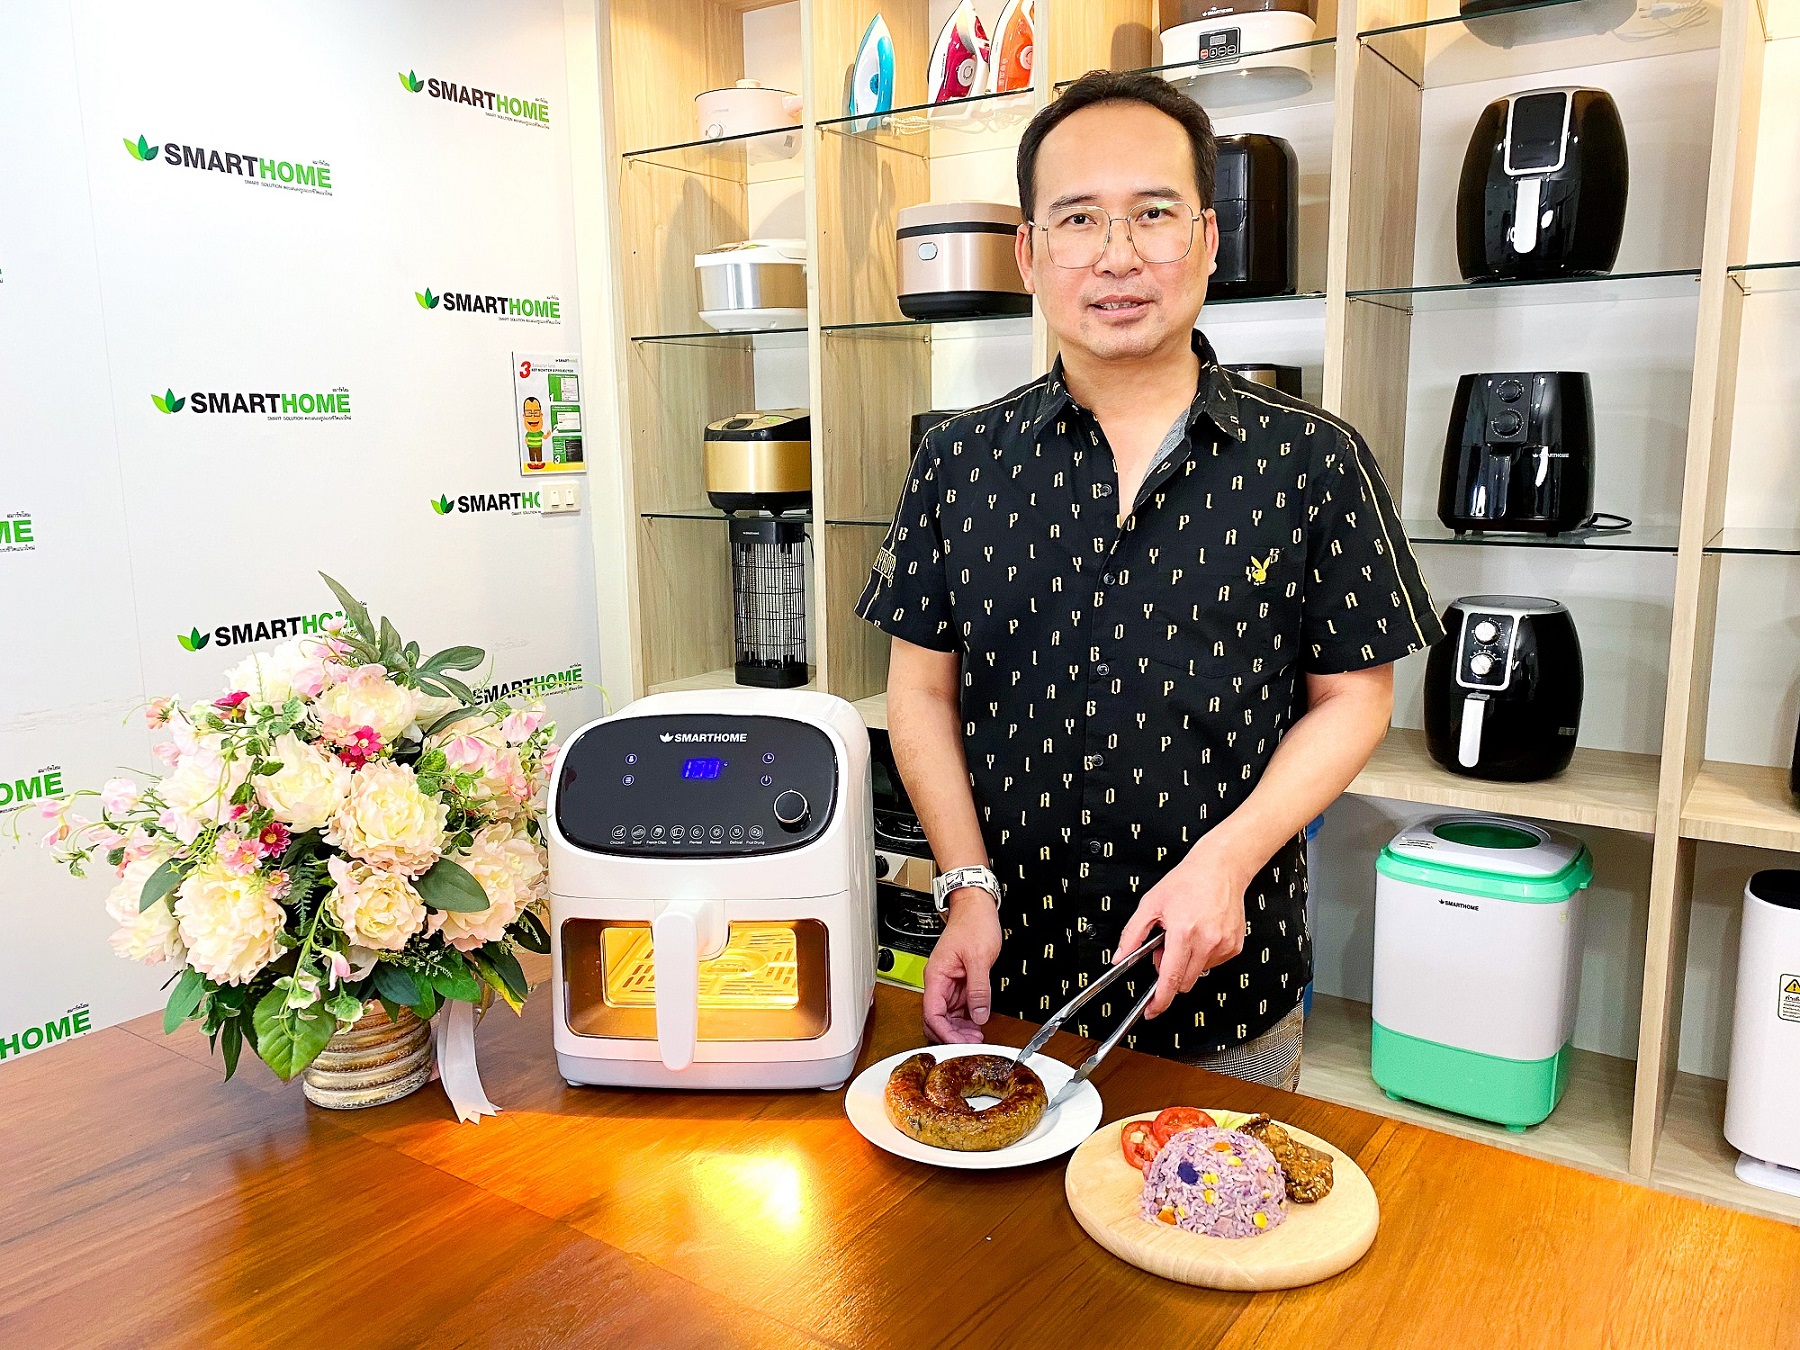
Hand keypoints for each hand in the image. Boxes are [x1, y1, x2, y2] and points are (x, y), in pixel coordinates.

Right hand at [921, 891, 1002, 1043]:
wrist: (977, 907)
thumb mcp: (979, 958)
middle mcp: (939, 982)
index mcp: (936, 976)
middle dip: (952, 1034)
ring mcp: (948, 983)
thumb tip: (979, 1015)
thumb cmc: (973, 924)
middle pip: (936, 1019)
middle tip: (972, 1042)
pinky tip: (977, 1024)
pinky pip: (958, 1007)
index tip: (960, 1043)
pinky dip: (966, 1019)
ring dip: (960, 1029)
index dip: (944, 1032)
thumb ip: (979, 989)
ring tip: (977, 1036)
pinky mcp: (959, 982)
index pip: (932, 1013)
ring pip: (947, 1016)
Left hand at [1114, 851, 1248, 1019]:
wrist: (1222, 868)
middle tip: (1165, 948)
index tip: (1152, 1010)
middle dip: (1169, 973)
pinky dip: (1202, 956)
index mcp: (1184, 932)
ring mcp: (1224, 946)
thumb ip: (1132, 934)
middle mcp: (1207, 941)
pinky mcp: (1235, 946)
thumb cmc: (1188, 881)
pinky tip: (1200, 934)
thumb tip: (1120, 956)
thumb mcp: (1151, 904)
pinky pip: (1213, 964)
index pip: (1170, 977)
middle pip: (1183, 981)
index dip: (1160, 999)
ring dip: (1187, 963)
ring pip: (1198, 973)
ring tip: (1184, 935)